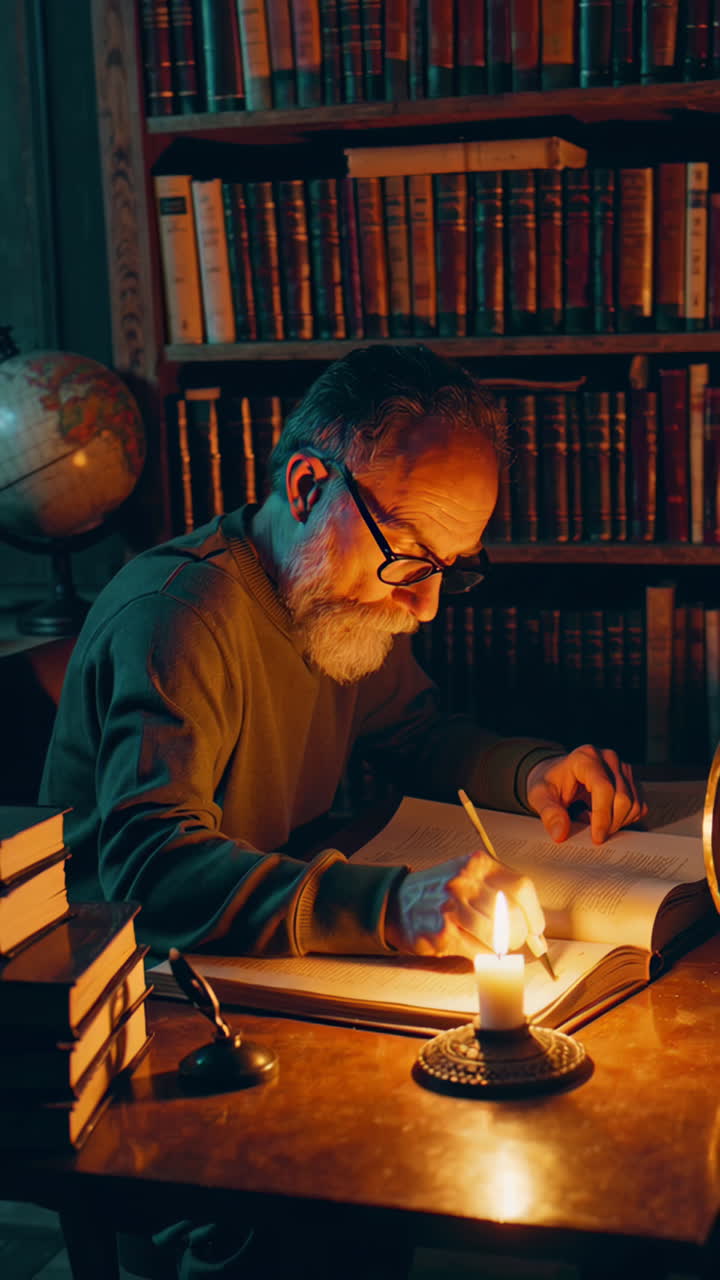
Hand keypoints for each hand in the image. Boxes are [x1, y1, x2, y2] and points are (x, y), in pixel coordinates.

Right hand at [384, 850, 544, 958]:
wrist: (398, 903)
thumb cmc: (441, 892)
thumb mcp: (470, 876)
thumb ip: (501, 893)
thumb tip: (535, 929)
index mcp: (478, 864)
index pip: (521, 888)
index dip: (534, 914)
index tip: (536, 928)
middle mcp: (465, 882)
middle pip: (513, 915)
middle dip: (519, 935)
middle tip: (513, 940)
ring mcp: (453, 907)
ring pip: (499, 938)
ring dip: (502, 948)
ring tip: (495, 946)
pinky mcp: (443, 933)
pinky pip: (479, 952)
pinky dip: (484, 957)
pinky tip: (477, 950)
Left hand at [526, 745, 646, 844]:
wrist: (557, 774)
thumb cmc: (549, 783)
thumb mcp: (539, 796)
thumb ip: (549, 813)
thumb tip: (560, 833)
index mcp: (585, 757)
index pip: (604, 788)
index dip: (602, 816)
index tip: (596, 838)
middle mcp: (608, 758)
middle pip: (623, 798)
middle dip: (611, 823)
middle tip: (594, 835)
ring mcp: (623, 768)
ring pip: (634, 804)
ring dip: (617, 822)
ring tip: (594, 820)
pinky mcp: (631, 780)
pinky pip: (639, 806)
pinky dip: (625, 819)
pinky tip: (606, 817)